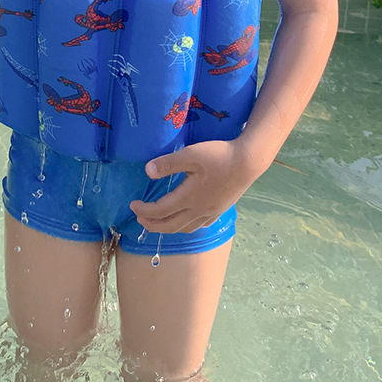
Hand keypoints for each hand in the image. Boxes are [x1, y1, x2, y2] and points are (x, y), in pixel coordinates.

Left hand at [129, 139, 256, 234]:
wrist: (248, 162)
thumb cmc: (219, 155)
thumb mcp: (191, 154)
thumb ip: (168, 163)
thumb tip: (147, 172)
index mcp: (189, 197)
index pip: (160, 210)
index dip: (144, 211)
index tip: (133, 206)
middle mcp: (199, 210)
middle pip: (171, 225)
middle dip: (152, 224)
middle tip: (140, 218)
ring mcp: (210, 212)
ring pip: (185, 228)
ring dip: (168, 227)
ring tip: (158, 221)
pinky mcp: (219, 210)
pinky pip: (198, 225)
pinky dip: (185, 226)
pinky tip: (184, 219)